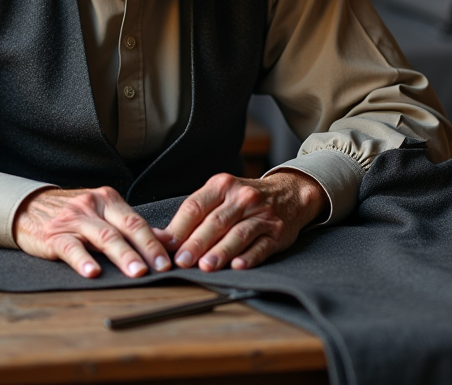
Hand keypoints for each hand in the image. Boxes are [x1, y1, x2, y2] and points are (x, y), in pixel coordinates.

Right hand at [12, 187, 171, 278]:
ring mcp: (73, 219)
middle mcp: (93, 206)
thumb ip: (130, 225)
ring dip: (123, 256)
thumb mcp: (102, 214)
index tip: (169, 260)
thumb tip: (165, 240)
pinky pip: (71, 247)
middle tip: (159, 267)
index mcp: (108, 200)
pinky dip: (83, 260)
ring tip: (136, 272)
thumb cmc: (71, 214)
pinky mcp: (54, 235)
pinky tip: (92, 272)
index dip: (155, 241)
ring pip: (103, 237)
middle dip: (146, 249)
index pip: (137, 221)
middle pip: (125, 227)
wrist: (28, 208)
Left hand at [154, 171, 326, 272]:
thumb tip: (160, 237)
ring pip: (238, 234)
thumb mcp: (220, 195)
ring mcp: (261, 215)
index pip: (195, 207)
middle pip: (215, 222)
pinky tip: (238, 266)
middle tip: (182, 261)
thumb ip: (193, 214)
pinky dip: (250, 256)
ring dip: (220, 251)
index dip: (179, 228)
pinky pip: (262, 245)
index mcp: (222, 186)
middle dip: (196, 243)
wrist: (290, 193)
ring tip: (206, 266)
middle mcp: (242, 198)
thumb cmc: (244, 199)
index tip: (165, 246)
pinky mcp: (277, 233)